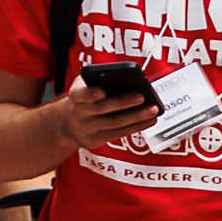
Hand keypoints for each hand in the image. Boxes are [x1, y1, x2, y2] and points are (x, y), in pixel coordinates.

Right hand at [47, 79, 162, 151]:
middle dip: (122, 102)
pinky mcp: (96, 140)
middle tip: (141, 96)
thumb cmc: (85, 98)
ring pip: (114, 123)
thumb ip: (101, 80)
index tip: (102, 91)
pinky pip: (120, 133)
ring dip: (136, 116)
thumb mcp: (85, 85)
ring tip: (153, 109)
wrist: (68, 124)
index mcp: (75, 95)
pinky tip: (150, 120)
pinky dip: (137, 126)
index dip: (90, 94)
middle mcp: (79, 113)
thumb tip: (131, 80)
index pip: (80, 94)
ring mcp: (87, 129)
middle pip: (102, 108)